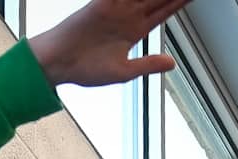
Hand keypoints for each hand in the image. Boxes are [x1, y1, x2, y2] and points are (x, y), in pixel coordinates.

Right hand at [30, 0, 188, 88]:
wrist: (57, 64)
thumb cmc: (84, 69)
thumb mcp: (123, 71)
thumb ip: (148, 64)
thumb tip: (172, 63)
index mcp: (135, 30)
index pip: (164, 11)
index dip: (180, 1)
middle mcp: (127, 15)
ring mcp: (115, 8)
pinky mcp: (100, 4)